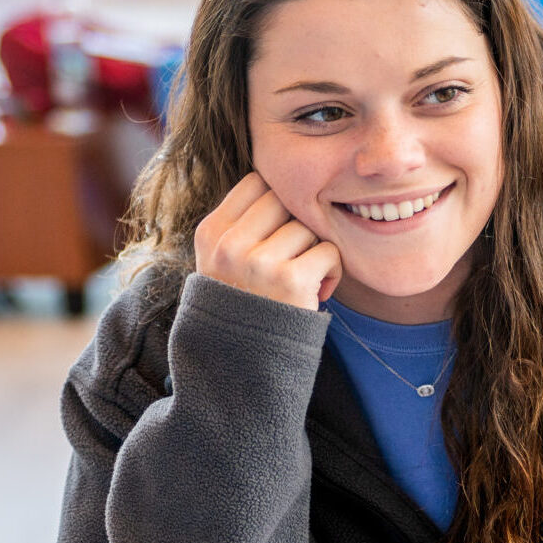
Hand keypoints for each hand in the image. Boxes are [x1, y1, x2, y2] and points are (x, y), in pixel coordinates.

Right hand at [194, 172, 341, 311]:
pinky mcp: (290, 279)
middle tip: (293, 256)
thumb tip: (279, 179)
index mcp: (210, 233)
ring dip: (315, 252)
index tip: (280, 230)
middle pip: (285, 200)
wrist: (246, 363)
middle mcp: (229, 244)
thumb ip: (241, 224)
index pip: (256, 182)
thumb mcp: (222, 261)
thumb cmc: (245, 305)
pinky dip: (332, 272)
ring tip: (302, 280)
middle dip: (297, 225)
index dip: (277, 203)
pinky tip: (317, 292)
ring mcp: (258, 262)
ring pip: (308, 227)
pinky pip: (329, 251)